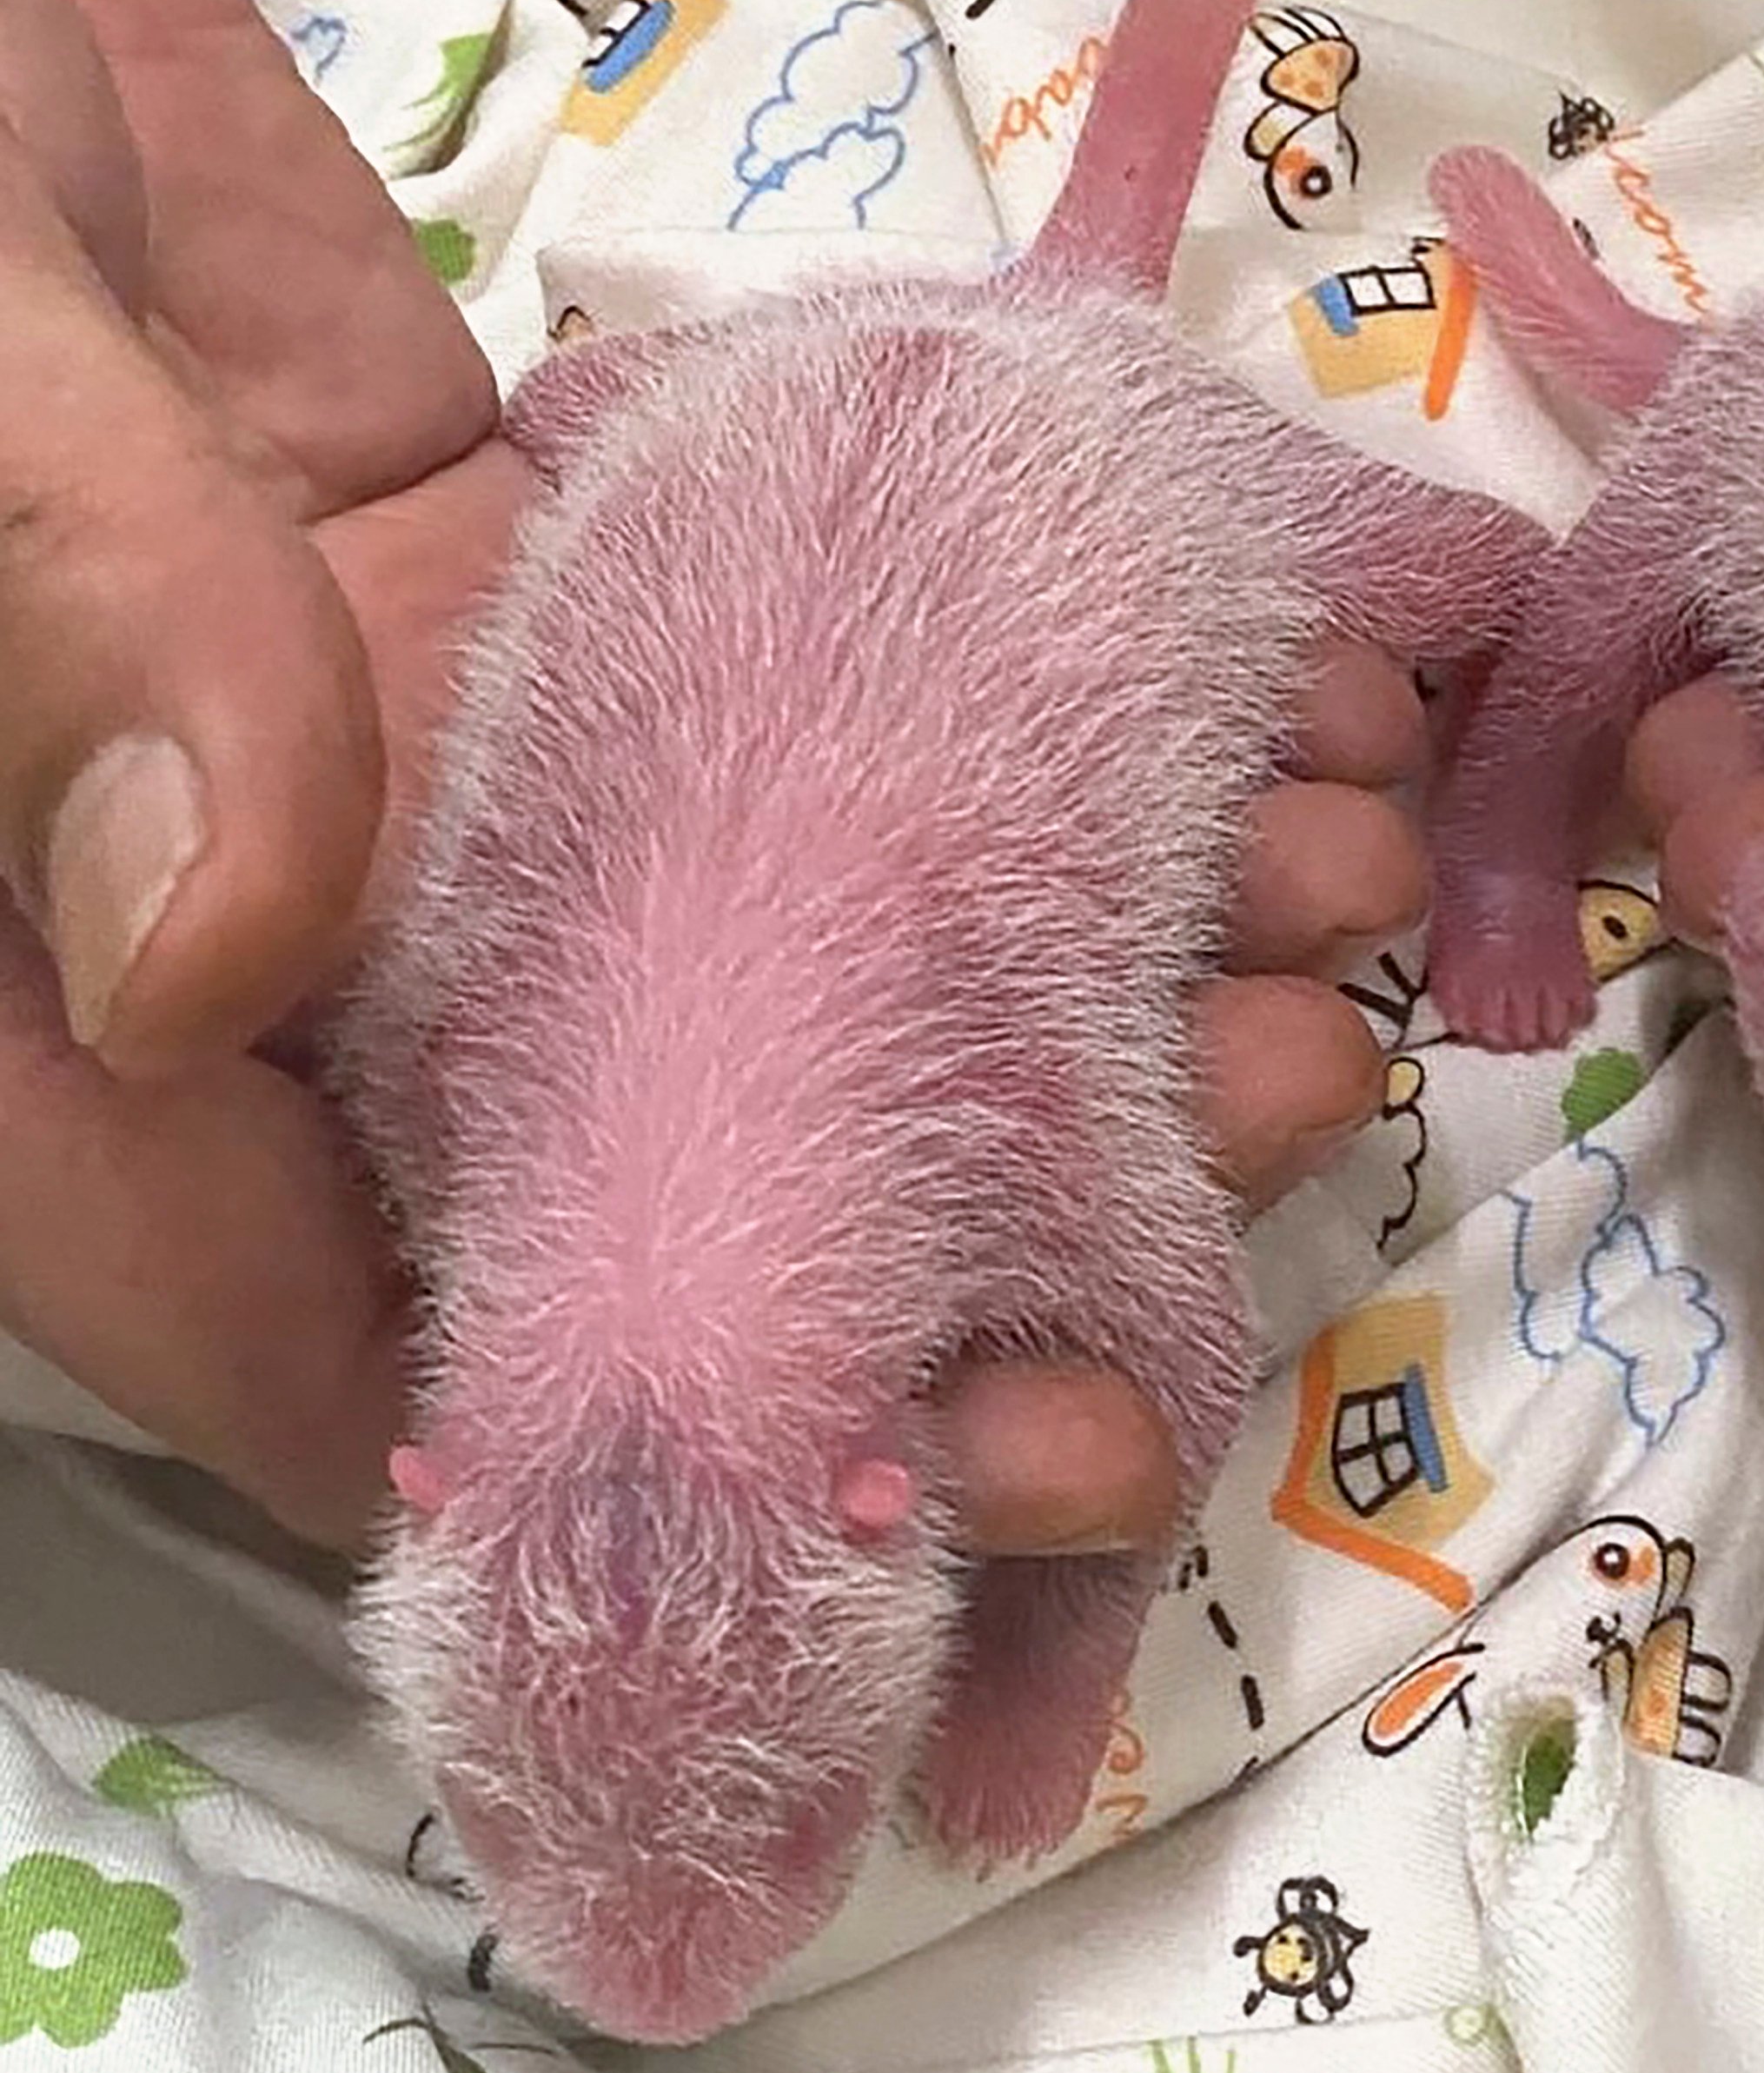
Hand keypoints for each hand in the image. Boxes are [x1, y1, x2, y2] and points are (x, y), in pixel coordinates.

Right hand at [0, 0, 1416, 1551]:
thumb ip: (71, 643)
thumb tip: (216, 950)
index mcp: (69, 1006)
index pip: (347, 1339)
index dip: (665, 1452)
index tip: (980, 1461)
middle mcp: (290, 943)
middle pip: (666, 1180)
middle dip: (1000, 1206)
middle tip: (1275, 1103)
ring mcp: (460, 771)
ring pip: (807, 955)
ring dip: (1101, 951)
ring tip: (1329, 881)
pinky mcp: (577, 611)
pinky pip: (846, 723)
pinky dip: (1061, 732)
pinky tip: (1264, 708)